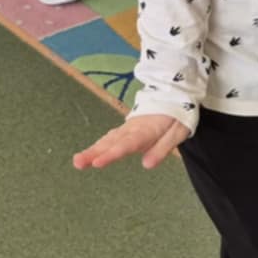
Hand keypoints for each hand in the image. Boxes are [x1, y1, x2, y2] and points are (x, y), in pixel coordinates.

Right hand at [72, 112, 189, 170]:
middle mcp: (133, 128)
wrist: (174, 92)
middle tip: (78, 163)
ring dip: (92, 150)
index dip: (112, 154)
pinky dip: (99, 144)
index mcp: (146, 130)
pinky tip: (90, 154)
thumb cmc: (179, 114)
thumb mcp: (179, 131)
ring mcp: (128, 127)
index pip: (126, 144)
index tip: (97, 163)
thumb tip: (146, 165)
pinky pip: (111, 136)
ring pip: (108, 139)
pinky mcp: (127, 128)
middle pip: (112, 142)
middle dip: (94, 153)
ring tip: (78, 161)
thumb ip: (162, 148)